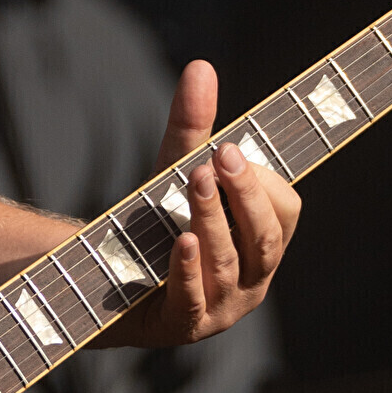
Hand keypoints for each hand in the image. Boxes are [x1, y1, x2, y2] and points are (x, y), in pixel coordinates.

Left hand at [100, 58, 300, 349]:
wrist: (106, 284)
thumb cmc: (156, 226)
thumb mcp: (173, 174)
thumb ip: (191, 128)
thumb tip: (201, 66)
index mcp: (262, 242)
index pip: (285, 211)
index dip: (261, 180)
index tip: (230, 148)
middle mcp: (251, 278)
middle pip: (264, 237)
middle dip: (244, 193)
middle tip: (221, 155)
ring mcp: (221, 307)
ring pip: (228, 263)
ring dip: (213, 219)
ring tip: (194, 180)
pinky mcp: (183, 325)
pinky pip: (193, 300)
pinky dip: (189, 270)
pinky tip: (182, 241)